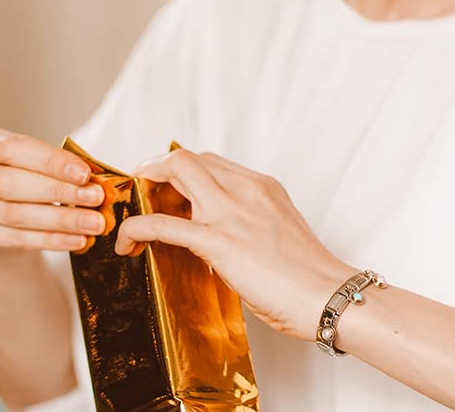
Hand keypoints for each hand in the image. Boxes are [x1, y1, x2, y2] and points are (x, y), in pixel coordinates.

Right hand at [0, 120, 107, 251]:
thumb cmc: (18, 164)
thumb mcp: (27, 152)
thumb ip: (52, 161)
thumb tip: (93, 177)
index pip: (12, 149)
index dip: (49, 162)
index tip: (84, 173)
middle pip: (9, 184)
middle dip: (57, 192)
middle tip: (95, 198)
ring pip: (13, 215)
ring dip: (59, 221)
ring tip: (93, 223)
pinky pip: (13, 239)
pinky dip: (49, 240)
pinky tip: (75, 240)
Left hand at [114, 149, 353, 340]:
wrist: (327, 296)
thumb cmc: (310, 275)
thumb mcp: (279, 230)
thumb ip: (251, 221)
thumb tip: (223, 236)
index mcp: (262, 186)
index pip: (211, 161)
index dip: (181, 171)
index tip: (166, 188)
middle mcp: (246, 189)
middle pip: (188, 158)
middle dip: (156, 169)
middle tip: (141, 193)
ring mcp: (231, 212)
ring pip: (176, 171)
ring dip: (146, 186)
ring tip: (132, 210)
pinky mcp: (219, 242)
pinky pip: (165, 224)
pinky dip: (138, 227)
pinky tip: (127, 242)